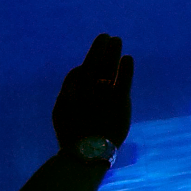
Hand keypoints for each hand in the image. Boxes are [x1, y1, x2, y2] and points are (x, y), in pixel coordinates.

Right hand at [52, 34, 134, 149]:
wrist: (86, 154)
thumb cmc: (73, 136)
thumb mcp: (61, 113)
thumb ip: (68, 90)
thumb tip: (78, 70)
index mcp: (70, 94)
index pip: (79, 73)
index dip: (86, 66)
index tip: (91, 62)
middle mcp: (84, 91)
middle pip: (93, 64)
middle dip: (99, 49)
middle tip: (106, 36)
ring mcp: (102, 95)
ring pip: (107, 67)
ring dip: (112, 52)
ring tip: (116, 39)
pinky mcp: (119, 102)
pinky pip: (123, 80)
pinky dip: (125, 68)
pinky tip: (128, 58)